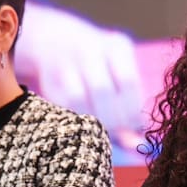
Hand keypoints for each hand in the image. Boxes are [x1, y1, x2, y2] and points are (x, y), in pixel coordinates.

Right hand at [15, 1, 146, 144]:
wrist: (60, 42)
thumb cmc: (105, 69)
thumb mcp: (122, 78)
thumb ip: (130, 110)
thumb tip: (138, 145)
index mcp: (117, 45)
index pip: (128, 81)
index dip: (132, 110)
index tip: (136, 128)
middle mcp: (89, 48)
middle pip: (102, 90)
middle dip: (112, 118)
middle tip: (119, 133)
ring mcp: (65, 60)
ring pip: (78, 97)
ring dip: (92, 120)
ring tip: (103, 129)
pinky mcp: (48, 76)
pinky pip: (62, 104)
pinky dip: (75, 119)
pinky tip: (86, 123)